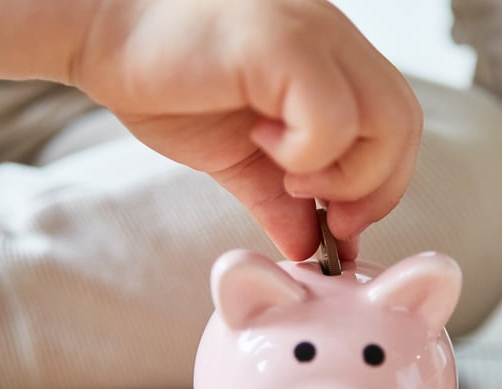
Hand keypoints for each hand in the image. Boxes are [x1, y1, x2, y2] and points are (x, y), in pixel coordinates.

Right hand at [72, 0, 421, 260]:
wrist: (95, 27)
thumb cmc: (163, 79)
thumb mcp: (238, 152)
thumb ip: (279, 197)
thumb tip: (307, 249)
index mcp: (332, 61)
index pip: (398, 126)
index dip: (381, 185)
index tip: (338, 223)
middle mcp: (335, 39)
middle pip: (406, 124)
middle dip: (375, 189)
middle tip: (325, 213)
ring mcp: (313, 33)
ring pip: (387, 119)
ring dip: (344, 172)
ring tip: (286, 172)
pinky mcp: (281, 39)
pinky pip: (333, 114)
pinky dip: (308, 150)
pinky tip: (260, 139)